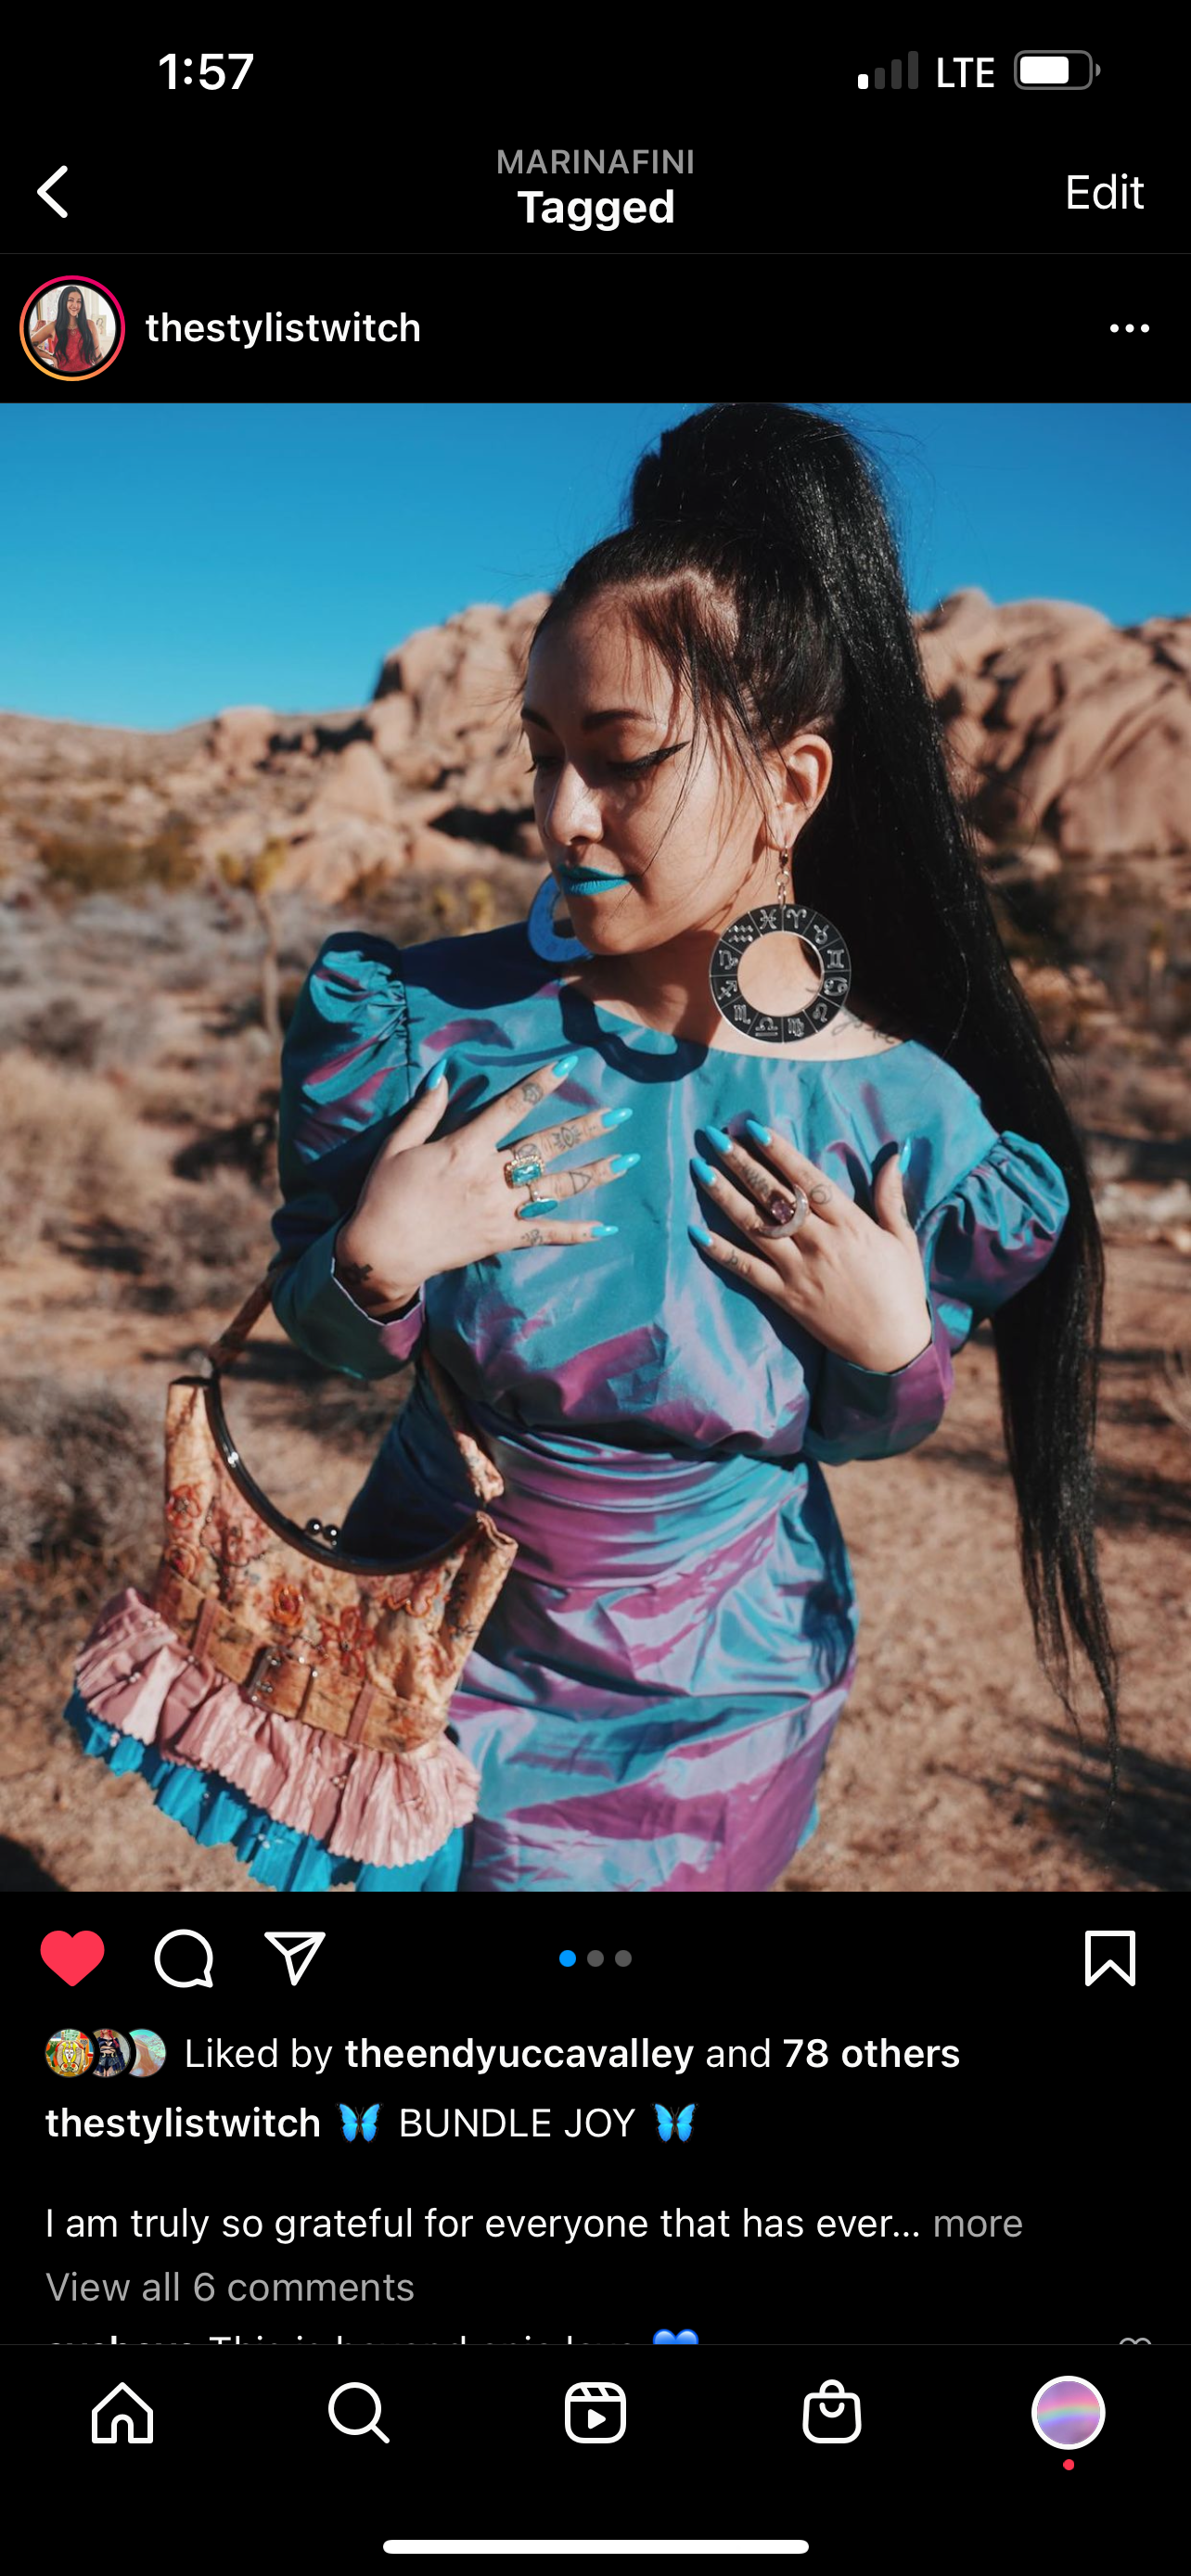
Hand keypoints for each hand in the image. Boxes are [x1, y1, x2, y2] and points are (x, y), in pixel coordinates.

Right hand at [336, 1052, 635, 1307]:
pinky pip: (546, 1235)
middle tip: (620, 1112)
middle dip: (585, 1127)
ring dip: (595, 1172)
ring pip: (557, 1187)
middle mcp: (491, 1176)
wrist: (383, 1253)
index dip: (541, 1084)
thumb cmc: (384, 1195)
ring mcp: (501, 1210)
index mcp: (466, 1147)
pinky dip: (576, 1233)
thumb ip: (425, 1111)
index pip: (511, 1107)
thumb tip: (442, 1074)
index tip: (568, 1065)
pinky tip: (605, 1229)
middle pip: (547, 1146)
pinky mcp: (502, 1238)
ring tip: (627, 1159)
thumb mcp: (397, 1146)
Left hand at [688, 1119, 931, 1373]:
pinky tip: (696, 1232)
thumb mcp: (902, 1239)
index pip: (808, 1180)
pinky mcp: (785, 1297)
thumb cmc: (900, 1290)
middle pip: (775, 1197)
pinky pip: (747, 1271)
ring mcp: (799, 1270)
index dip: (780, 1153)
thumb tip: (895, 1155)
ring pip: (755, 1227)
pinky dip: (721, 1252)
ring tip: (700, 1169)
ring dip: (725, 1197)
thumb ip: (891, 1197)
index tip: (755, 1129)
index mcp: (850, 1224)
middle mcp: (820, 1243)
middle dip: (743, 1165)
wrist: (891, 1347)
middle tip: (716, 1137)